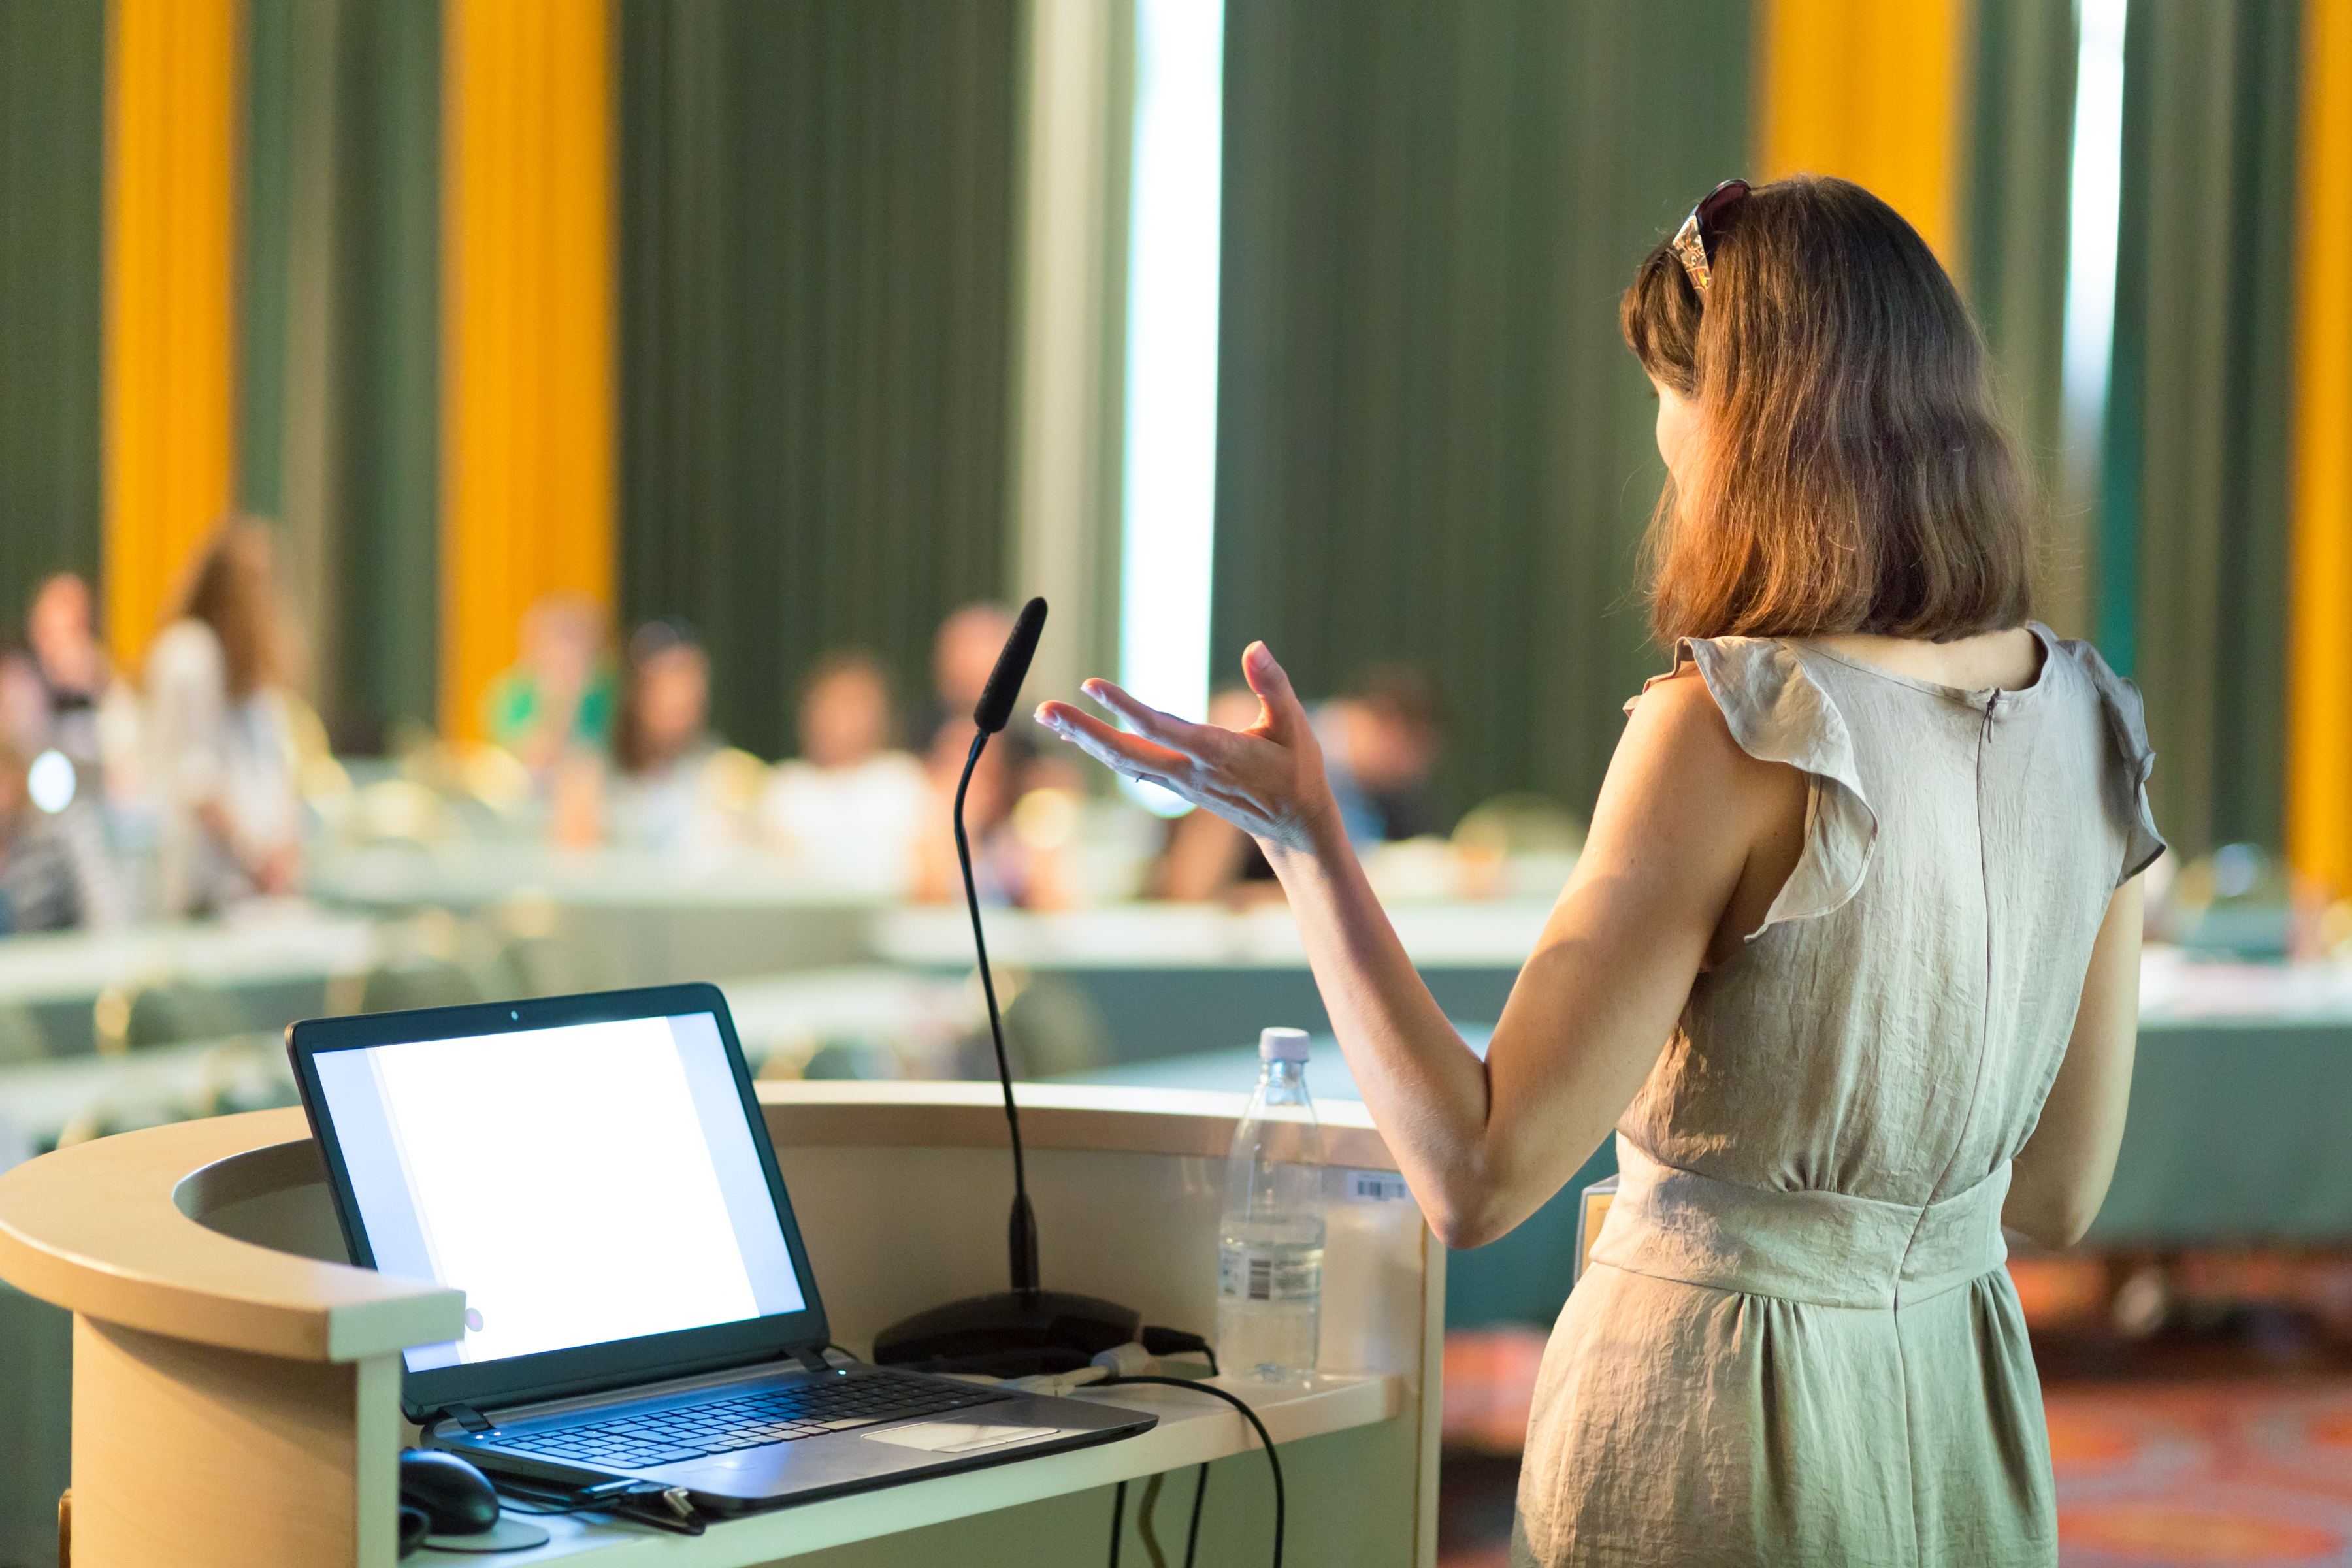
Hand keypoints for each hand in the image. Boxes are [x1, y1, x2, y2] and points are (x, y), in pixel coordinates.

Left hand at [1035, 642, 1339, 854]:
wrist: (1292, 824)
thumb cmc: (1297, 768)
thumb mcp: (1295, 723)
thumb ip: (1273, 685)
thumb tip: (1255, 646)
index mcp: (1217, 753)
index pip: (1161, 728)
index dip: (1124, 707)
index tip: (1092, 685)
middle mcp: (1189, 772)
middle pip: (1125, 752)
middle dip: (1084, 730)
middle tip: (1045, 708)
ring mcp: (1179, 784)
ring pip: (1122, 761)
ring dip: (1084, 738)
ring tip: (1047, 714)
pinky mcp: (1176, 787)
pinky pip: (1131, 767)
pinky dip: (1102, 749)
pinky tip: (1077, 735)